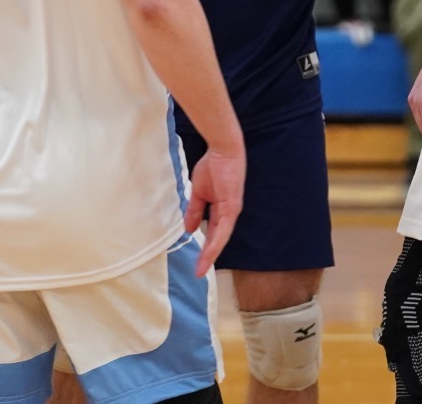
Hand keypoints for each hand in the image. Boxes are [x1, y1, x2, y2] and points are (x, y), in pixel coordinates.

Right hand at [184, 147, 245, 274]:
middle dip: (208, 256)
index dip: (205, 247)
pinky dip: (216, 240)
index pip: (213, 233)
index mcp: (221, 209)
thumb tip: (189, 228)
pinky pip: (224, 228)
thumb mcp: (199, 193)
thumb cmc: (213, 167)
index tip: (197, 262)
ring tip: (201, 267)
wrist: (222, 150)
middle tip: (198, 272)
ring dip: (211, 253)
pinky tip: (209, 251)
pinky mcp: (232, 206)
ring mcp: (232, 211)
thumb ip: (195, 210)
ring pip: (222, 237)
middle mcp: (229, 213)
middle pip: (218, 239)